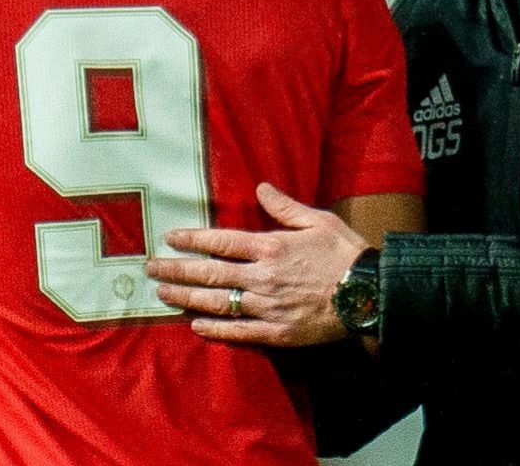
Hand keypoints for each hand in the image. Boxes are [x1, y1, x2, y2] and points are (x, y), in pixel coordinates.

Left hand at [145, 182, 369, 346]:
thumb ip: (285, 206)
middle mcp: (261, 276)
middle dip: (176, 269)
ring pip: (216, 302)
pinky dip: (214, 328)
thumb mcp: (319, 220)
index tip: (170, 238)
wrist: (368, 296)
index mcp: (270, 246)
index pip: (220, 242)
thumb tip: (260, 188)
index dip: (192, 239)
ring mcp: (265, 307)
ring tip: (163, 293)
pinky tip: (196, 325)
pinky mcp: (275, 332)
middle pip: (209, 272)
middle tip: (150, 268)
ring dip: (186, 297)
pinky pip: (237, 331)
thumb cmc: (346, 254)